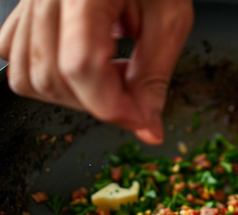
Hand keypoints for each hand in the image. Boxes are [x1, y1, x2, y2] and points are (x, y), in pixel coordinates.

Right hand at [0, 0, 192, 144]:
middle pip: (51, 77)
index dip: (113, 106)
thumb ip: (154, 78)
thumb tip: (147, 129)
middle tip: (133, 93)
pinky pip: (16, 59)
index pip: (79, 65)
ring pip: (28, 77)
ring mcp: (28, 0)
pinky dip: (52, 79)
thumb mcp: (170, 20)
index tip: (141, 119)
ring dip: (76, 96)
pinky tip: (86, 69)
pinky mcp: (24, 9)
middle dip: (98, 103)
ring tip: (111, 75)